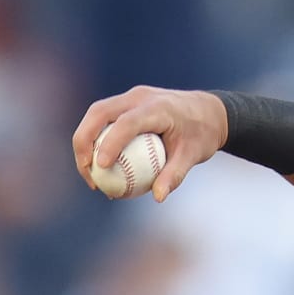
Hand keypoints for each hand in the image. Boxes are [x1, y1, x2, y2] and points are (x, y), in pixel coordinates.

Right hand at [72, 87, 228, 202]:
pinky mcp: (127, 101)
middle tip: (86, 170)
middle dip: (84, 140)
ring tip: (88, 171)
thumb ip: (175, 175)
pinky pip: (104, 117)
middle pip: (99, 112)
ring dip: (85, 139)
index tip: (101, 166)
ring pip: (96, 113)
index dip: (110, 143)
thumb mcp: (194, 155)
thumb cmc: (202, 134)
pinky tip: (97, 164)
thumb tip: (158, 198)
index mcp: (158, 107)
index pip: (127, 123)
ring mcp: (131, 96)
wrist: (209, 111)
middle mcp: (140, 97)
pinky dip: (96, 137)